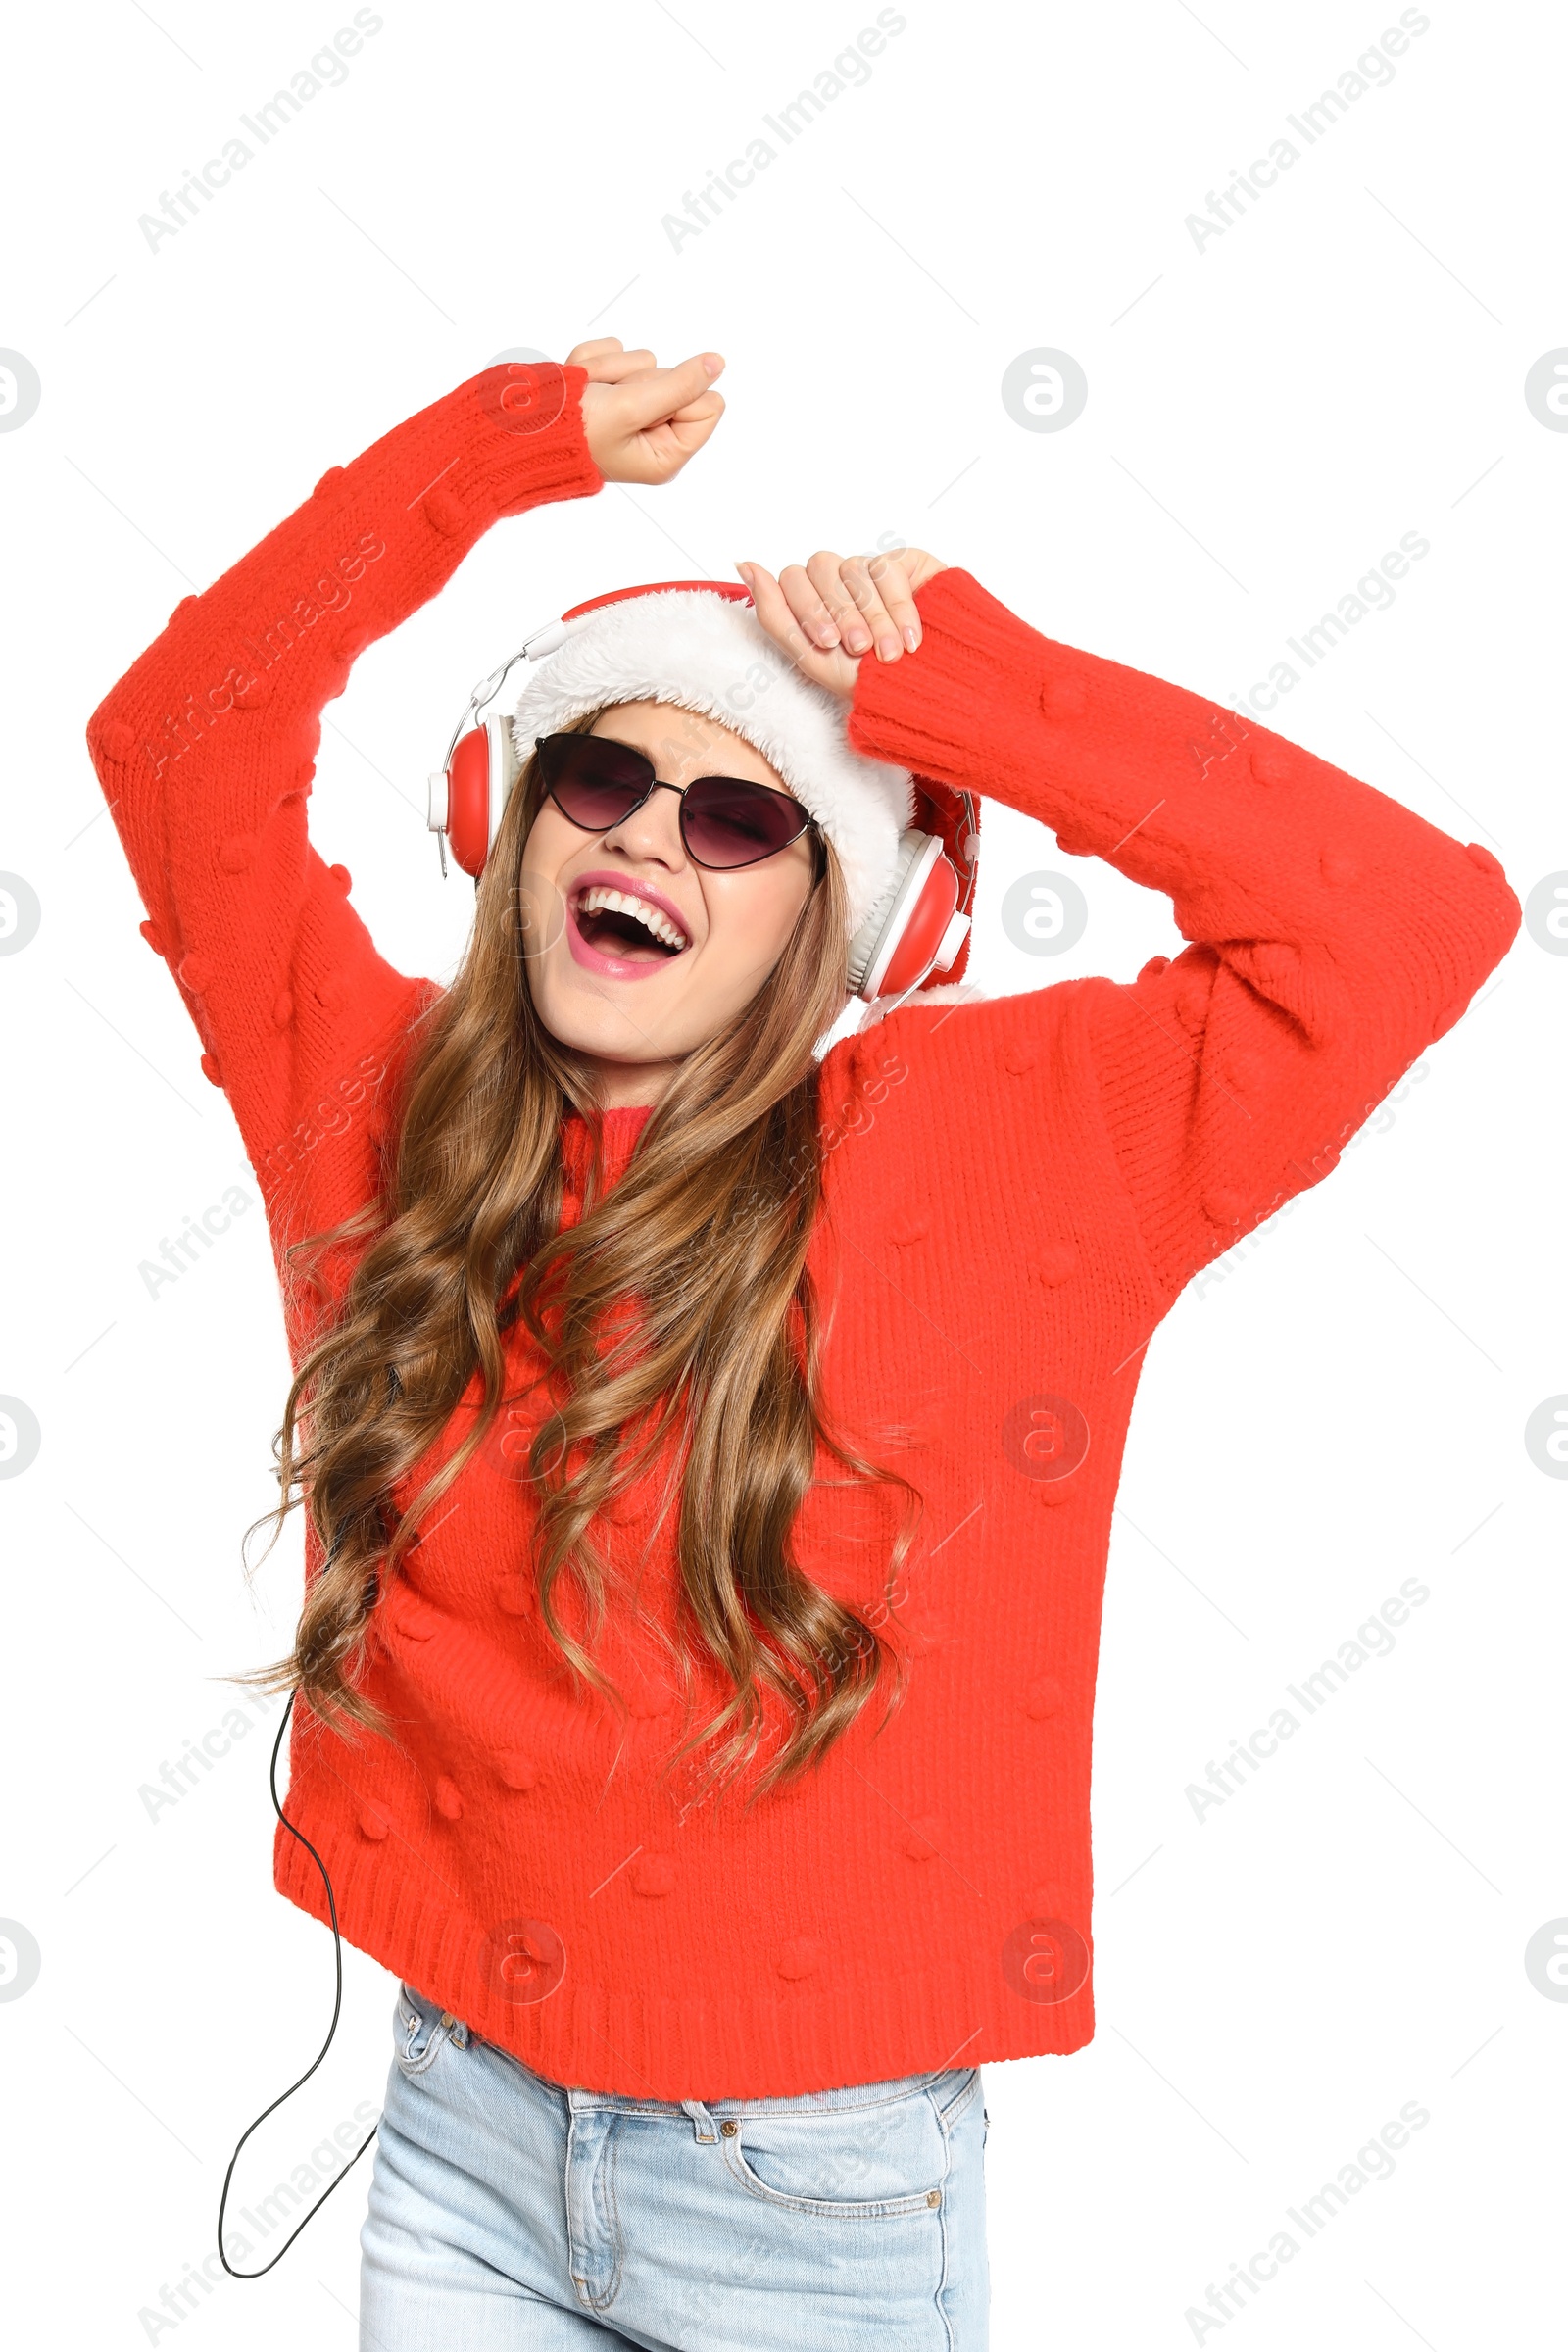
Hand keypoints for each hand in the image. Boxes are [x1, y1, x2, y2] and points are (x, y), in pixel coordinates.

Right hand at [567, 338, 725, 485]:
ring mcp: (629, 410)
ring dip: (609, 370)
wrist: (517, 425)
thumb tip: (717, 363)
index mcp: (666, 455)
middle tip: (605, 402)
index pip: (708, 404)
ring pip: (642, 361)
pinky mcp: (608, 387)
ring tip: (587, 395)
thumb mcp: (631, 407)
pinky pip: (616, 351)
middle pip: (674, 380)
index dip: (678, 394)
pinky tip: (577, 386)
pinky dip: (592, 362)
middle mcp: (652, 435)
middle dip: (634, 381)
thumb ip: (679, 385)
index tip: (642, 407)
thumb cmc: (570, 431)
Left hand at [735, 547, 947, 698]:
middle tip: (859, 648)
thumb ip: (772, 613)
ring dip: (872, 616)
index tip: (829, 644)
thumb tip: (743, 563)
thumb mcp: (808, 657)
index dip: (809, 609)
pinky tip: (909, 637)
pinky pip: (889, 567)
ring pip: (855, 568)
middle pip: (820, 566)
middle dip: (840, 613)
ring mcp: (870, 570)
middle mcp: (838, 581)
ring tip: (888, 652)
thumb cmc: (864, 682)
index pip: (793, 578)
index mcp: (811, 600)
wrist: (921, 691)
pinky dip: (899, 605)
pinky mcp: (905, 564)